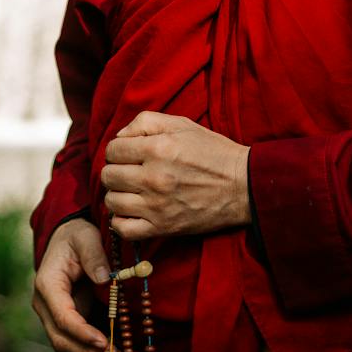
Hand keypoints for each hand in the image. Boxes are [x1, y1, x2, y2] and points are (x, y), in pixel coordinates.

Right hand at [31, 217, 110, 351]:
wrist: (67, 241)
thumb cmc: (77, 237)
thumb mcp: (86, 237)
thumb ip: (94, 255)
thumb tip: (103, 279)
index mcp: (48, 285)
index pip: (63, 317)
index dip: (82, 334)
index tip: (105, 342)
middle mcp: (45, 305)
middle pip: (61, 340)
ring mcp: (52, 317)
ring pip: (65, 350)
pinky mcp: (63, 324)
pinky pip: (73, 348)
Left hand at [101, 111, 251, 240]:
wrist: (244, 186)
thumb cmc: (212, 152)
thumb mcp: (182, 124)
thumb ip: (145, 122)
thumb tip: (119, 137)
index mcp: (158, 148)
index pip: (113, 149)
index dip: (118, 150)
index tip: (129, 155)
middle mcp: (154, 177)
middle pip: (108, 175)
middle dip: (115, 171)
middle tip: (130, 172)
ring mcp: (157, 205)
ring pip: (112, 202)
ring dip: (118, 195)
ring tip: (132, 192)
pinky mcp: (163, 227)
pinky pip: (123, 229)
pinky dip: (121, 222)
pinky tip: (132, 212)